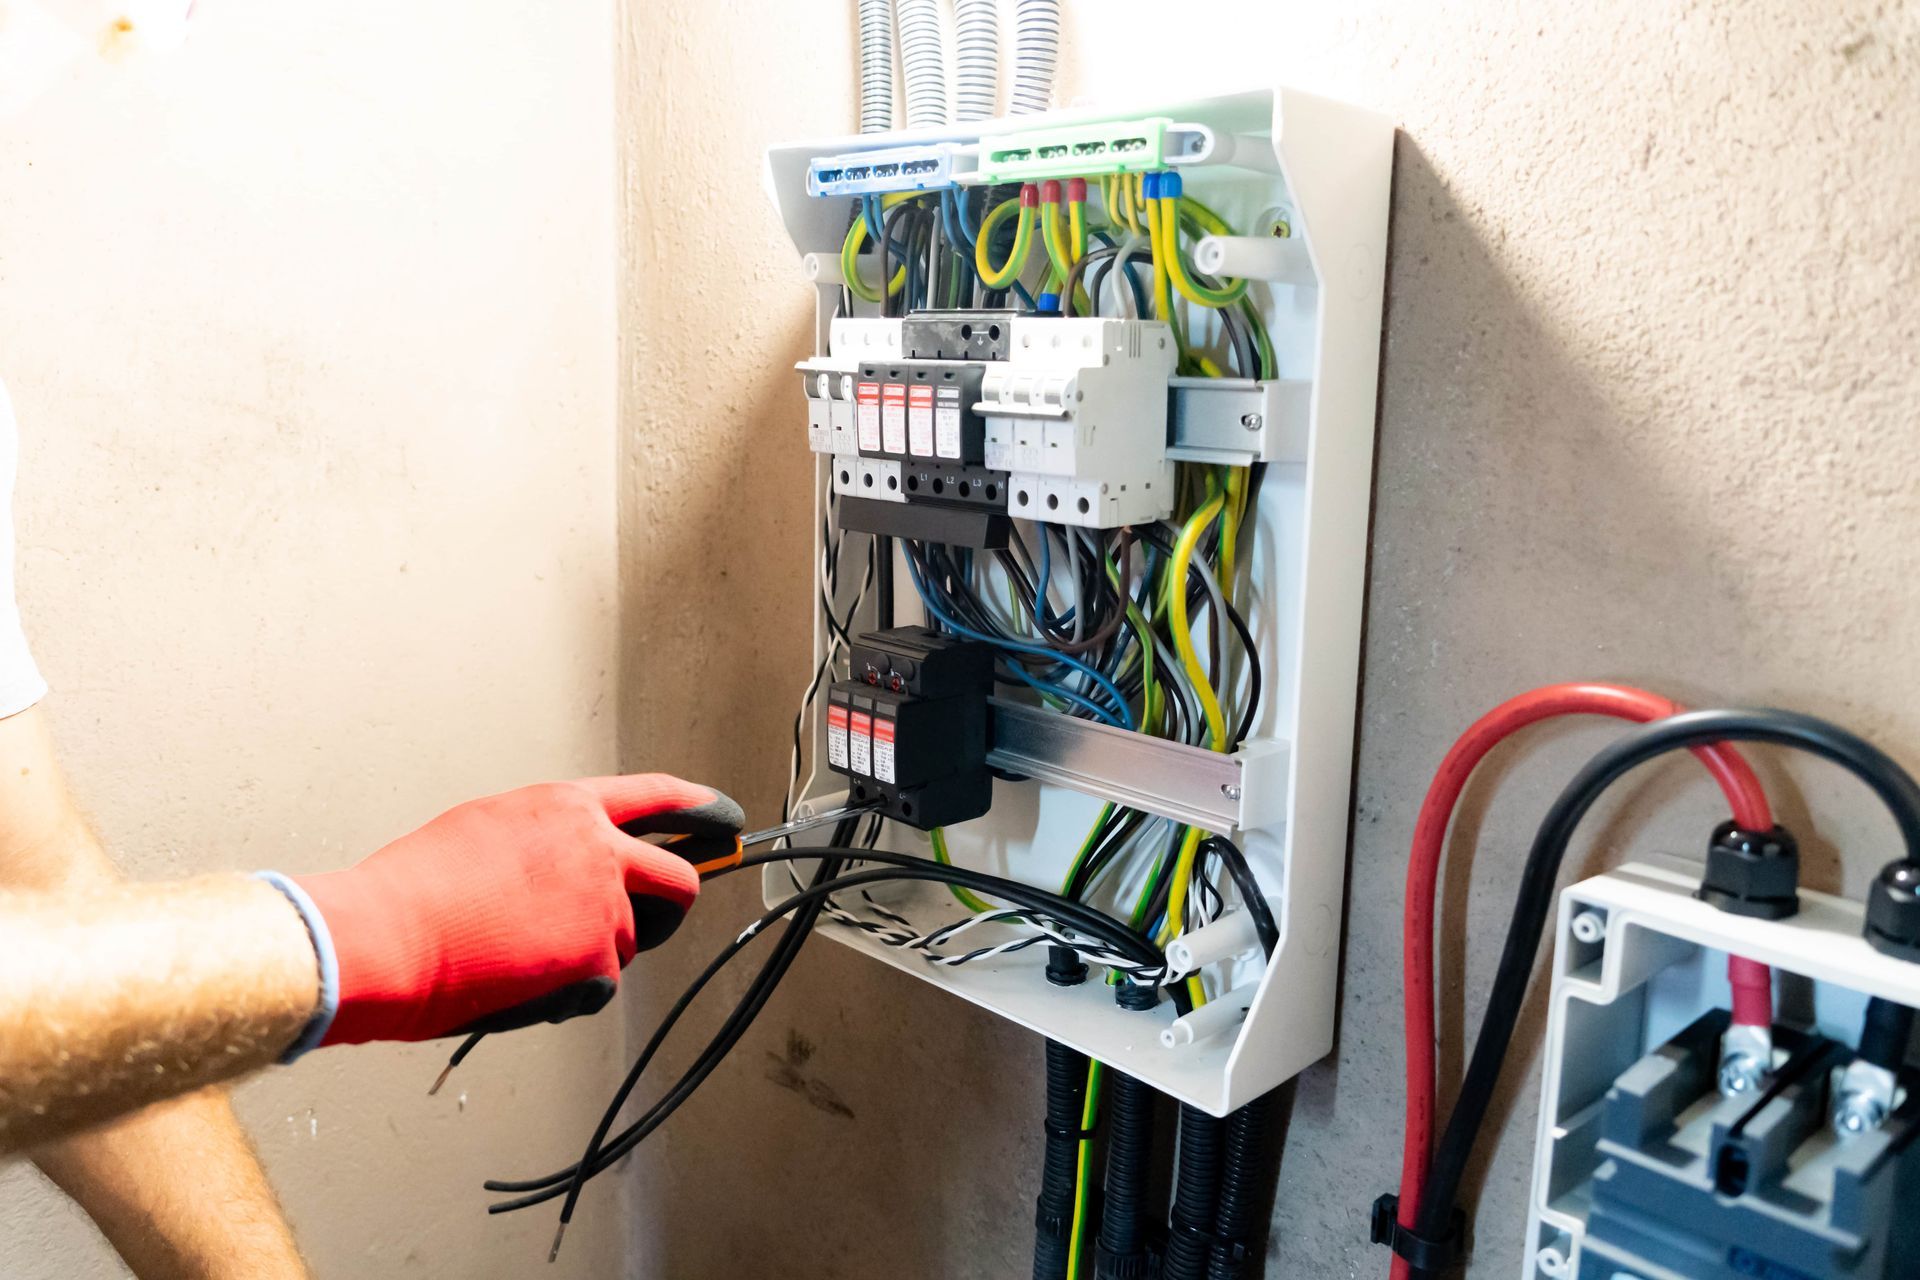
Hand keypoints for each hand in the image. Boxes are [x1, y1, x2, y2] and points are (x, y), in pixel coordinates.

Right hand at [290, 775, 740, 1047]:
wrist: (387, 936)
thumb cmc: (417, 889)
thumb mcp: (488, 830)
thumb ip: (547, 842)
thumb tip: (573, 867)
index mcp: (567, 807)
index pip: (658, 797)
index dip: (701, 809)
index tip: (726, 819)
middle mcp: (598, 849)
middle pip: (680, 879)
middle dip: (672, 904)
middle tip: (650, 919)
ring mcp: (602, 906)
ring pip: (630, 942)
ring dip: (595, 955)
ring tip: (525, 953)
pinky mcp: (594, 961)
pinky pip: (598, 986)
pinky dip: (567, 994)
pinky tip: (517, 981)